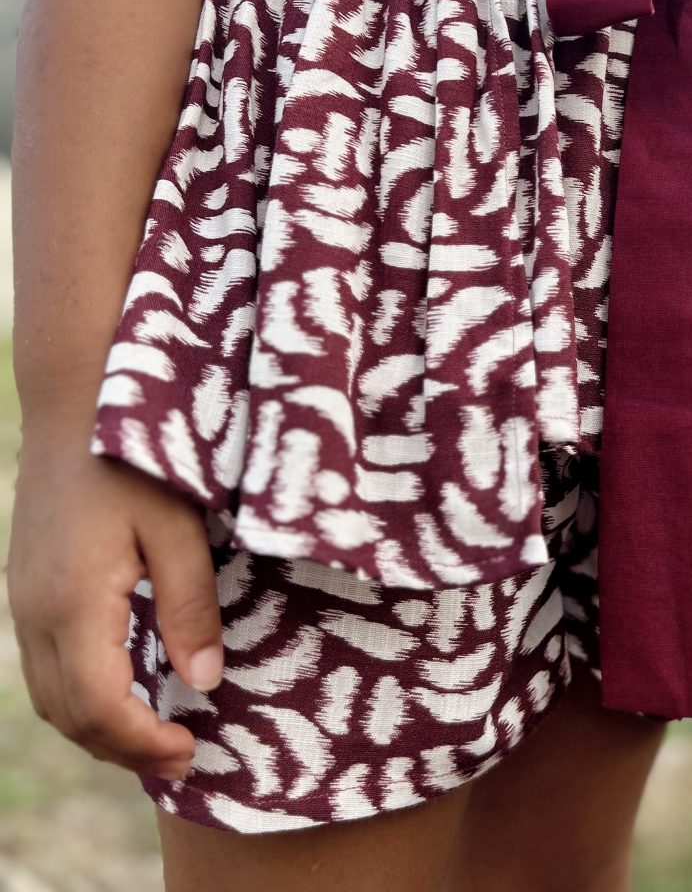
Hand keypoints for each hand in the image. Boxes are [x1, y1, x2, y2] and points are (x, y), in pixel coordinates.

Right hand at [6, 437, 223, 781]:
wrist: (74, 403)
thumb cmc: (137, 458)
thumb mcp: (179, 528)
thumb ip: (190, 605)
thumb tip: (202, 682)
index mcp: (73, 604)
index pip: (99, 707)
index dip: (142, 742)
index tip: (191, 750)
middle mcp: (35, 613)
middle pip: (67, 714)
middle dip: (121, 747)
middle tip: (181, 755)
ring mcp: (22, 601)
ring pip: (47, 695)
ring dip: (97, 726)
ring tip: (154, 733)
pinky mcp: (25, 587)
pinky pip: (43, 664)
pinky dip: (79, 694)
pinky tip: (122, 686)